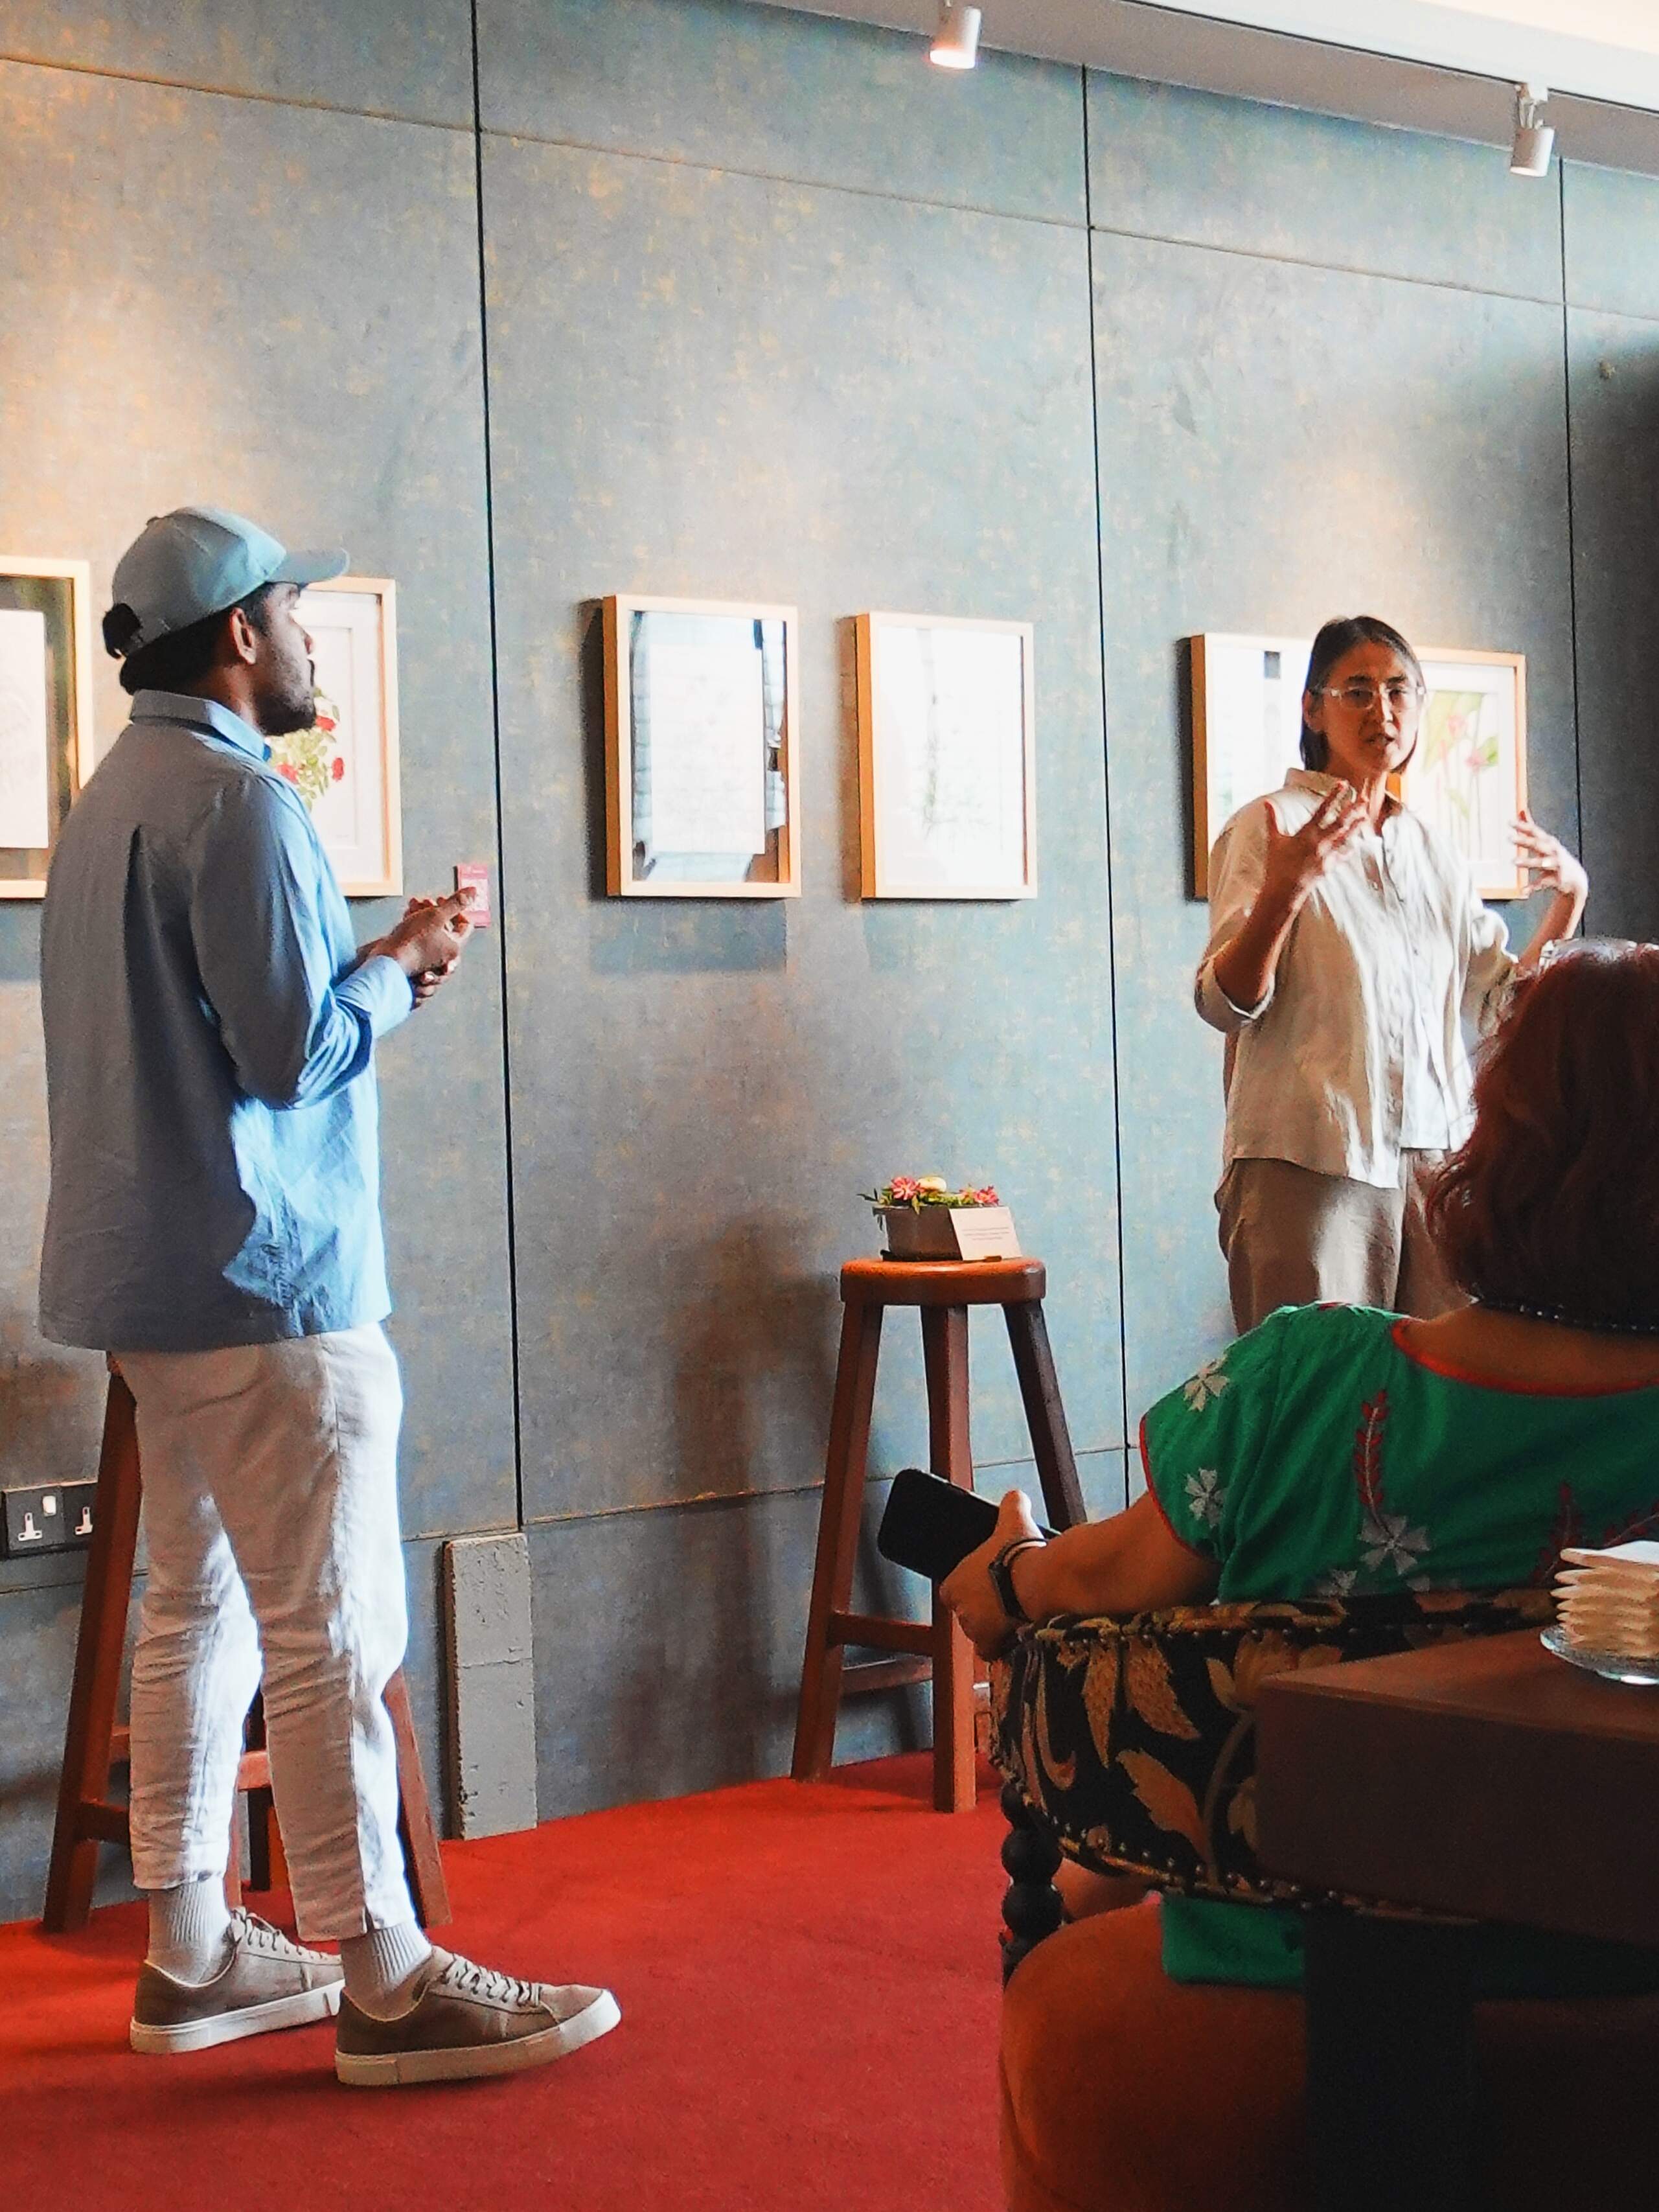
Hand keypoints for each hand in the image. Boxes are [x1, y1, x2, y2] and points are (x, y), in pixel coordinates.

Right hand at [398, 895, 462, 1005]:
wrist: (386, 961)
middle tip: (425, 902)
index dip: (457, 909)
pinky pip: (417, 937)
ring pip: (430, 931)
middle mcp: (443, 955)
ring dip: (422, 915)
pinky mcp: (413, 957)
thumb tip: (473, 892)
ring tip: (412, 906)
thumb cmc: (411, 942)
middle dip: (435, 910)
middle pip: (445, 927)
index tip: (443, 901)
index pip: (465, 924)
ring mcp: (428, 958)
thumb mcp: (436, 916)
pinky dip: (413, 925)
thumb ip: (456, 903)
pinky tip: (406, 917)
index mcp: (454, 947)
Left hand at [940, 1489, 1044, 1659]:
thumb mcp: (1013, 1519)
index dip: (966, 1589)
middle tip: (1003, 1598)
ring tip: (1012, 1615)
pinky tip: (1013, 1637)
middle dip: (982, 1608)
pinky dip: (999, 1646)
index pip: (951, 1590)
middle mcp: (958, 1608)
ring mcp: (973, 1628)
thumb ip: (1011, 1504)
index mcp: (954, 1582)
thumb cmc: (1019, 1552)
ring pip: (978, 1632)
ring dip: (991, 1627)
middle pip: (966, 1612)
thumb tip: (1016, 1496)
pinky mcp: (989, 1644)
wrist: (1037, 1582)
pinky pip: (989, 1651)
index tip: (984, 1585)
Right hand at [1259, 785, 1368, 914]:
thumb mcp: (1274, 840)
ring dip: (1356, 826)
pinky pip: (1342, 855)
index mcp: (1306, 833)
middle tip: (1363, 798)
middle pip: (1340, 821)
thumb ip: (1272, 820)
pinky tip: (1356, 844)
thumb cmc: (1277, 865)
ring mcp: (1326, 855)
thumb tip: (1266, 803)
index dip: (1333, 795)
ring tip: (1365, 817)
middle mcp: (1320, 842)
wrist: (1284, 890)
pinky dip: (1349, 849)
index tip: (1343, 784)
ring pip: (1346, 837)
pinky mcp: (1329, 867)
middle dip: (1353, 809)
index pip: (1323, 809)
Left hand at [1510, 808, 1587, 900]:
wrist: (1577, 879)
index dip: (1523, 826)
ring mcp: (1556, 865)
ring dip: (1528, 862)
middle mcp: (1553, 851)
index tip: (1509, 822)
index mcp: (1549, 842)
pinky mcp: (1557, 879)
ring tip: (1514, 862)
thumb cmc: (1555, 857)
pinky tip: (1523, 891)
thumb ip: (1532, 827)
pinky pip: (1543, 883)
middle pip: (1538, 844)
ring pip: (1542, 863)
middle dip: (1524, 841)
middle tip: (1509, 838)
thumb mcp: (1544, 841)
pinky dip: (1533, 887)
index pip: (1535, 832)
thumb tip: (1522, 810)